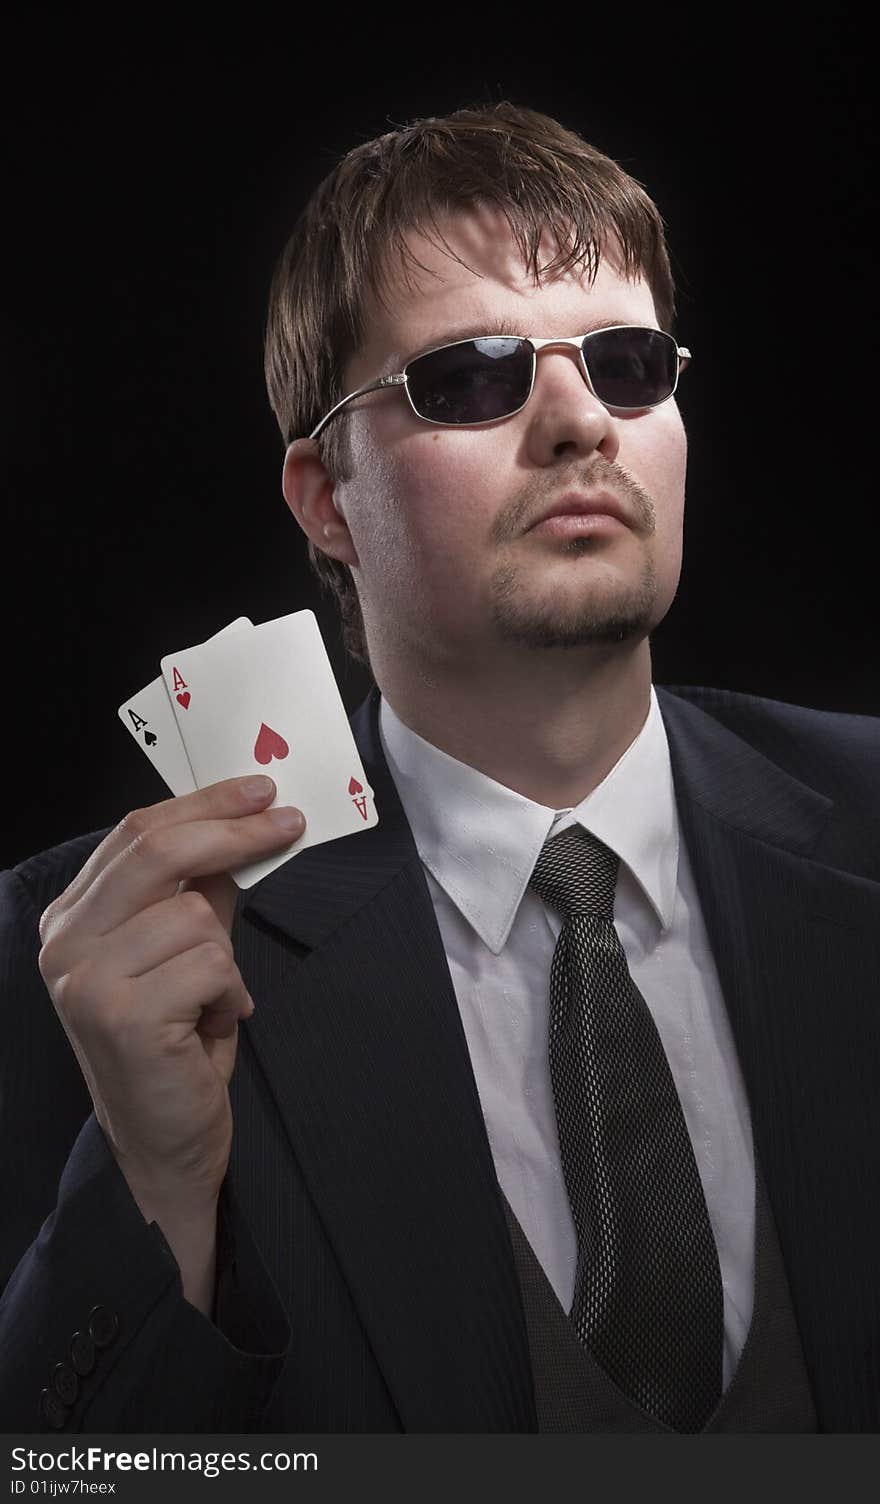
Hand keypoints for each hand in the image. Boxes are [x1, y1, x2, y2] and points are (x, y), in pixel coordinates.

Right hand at [38, 776, 305, 1213]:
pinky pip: (212, 964)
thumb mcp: (184, 953)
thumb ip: (200, 891)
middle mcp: (64, 944)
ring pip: (197, 914)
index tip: (260, 790)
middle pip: (158, 851)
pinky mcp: (122, 1017)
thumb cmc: (176, 1045)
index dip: (204, 803)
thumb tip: (247, 822)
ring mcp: (85, 980)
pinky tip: (209, 1026)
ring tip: (212, 999)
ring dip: (226, 957)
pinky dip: (230, 994)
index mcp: (70, 919)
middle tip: (287, 821)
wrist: (164, 1144)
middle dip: (234, 830)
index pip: (136, 833)